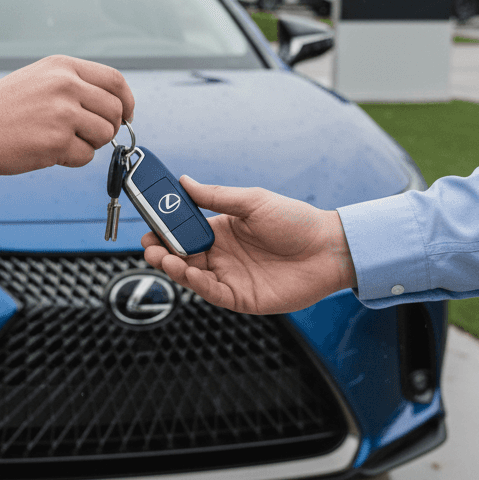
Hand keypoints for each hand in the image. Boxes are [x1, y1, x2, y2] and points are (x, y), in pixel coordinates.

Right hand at [0, 55, 133, 174]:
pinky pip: (86, 156)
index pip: (114, 80)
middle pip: (114, 110)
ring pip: (105, 134)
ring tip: (61, 142)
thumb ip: (73, 86)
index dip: (126, 100)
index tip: (126, 115)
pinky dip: (72, 160)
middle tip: (87, 136)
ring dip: (89, 144)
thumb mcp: (38, 80)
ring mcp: (63, 113)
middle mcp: (66, 85)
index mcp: (62, 67)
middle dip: (108, 128)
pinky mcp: (57, 141)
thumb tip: (110, 106)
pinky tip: (49, 152)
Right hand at [141, 177, 356, 313]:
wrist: (329, 248)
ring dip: (174, 267)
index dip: (165, 229)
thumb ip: (215, 196)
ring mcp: (230, 277)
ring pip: (192, 276)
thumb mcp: (252, 201)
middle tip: (148, 246)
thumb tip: (184, 182)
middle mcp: (222, 255)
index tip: (149, 224)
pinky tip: (188, 272)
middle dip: (161, 252)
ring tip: (161, 257)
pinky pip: (212, 293)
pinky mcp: (241, 298)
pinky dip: (196, 284)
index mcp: (222, 230)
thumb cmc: (296, 221)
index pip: (184, 231)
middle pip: (182, 256)